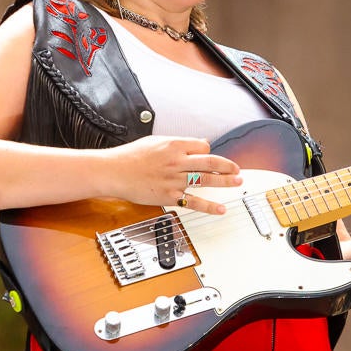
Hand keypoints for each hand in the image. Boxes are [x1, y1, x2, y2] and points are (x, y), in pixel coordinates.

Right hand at [102, 135, 241, 214]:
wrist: (113, 171)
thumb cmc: (130, 157)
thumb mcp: (155, 142)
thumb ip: (178, 143)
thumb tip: (198, 143)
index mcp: (173, 145)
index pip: (203, 146)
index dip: (208, 151)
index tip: (210, 157)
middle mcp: (176, 161)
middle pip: (210, 162)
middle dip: (227, 166)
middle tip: (237, 169)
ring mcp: (174, 179)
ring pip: (206, 180)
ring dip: (225, 181)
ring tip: (237, 182)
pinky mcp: (169, 196)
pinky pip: (193, 201)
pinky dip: (209, 206)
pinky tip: (220, 209)